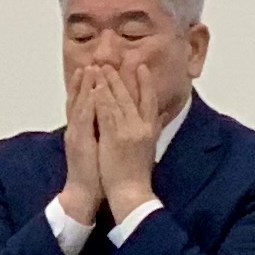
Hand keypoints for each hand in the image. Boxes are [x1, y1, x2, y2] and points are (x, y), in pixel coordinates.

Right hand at [58, 64, 110, 224]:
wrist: (84, 193)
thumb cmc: (97, 172)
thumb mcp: (102, 148)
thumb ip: (106, 134)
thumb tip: (117, 123)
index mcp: (84, 130)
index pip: (86, 104)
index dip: (88, 87)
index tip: (93, 70)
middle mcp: (78, 130)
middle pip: (80, 100)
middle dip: (84, 81)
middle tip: (89, 63)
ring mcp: (76, 134)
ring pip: (79, 105)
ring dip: (82, 87)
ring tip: (87, 69)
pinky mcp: (79, 142)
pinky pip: (83, 119)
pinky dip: (86, 103)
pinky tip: (91, 92)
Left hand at [93, 66, 161, 220]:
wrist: (131, 193)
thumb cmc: (139, 175)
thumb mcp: (151, 148)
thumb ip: (155, 128)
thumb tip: (160, 115)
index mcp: (151, 130)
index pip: (150, 100)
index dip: (146, 82)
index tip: (141, 67)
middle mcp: (141, 127)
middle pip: (131, 96)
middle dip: (121, 77)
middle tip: (114, 62)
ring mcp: (127, 131)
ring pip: (116, 101)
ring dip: (107, 83)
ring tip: (100, 68)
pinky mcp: (113, 137)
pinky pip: (105, 112)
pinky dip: (100, 98)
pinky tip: (94, 87)